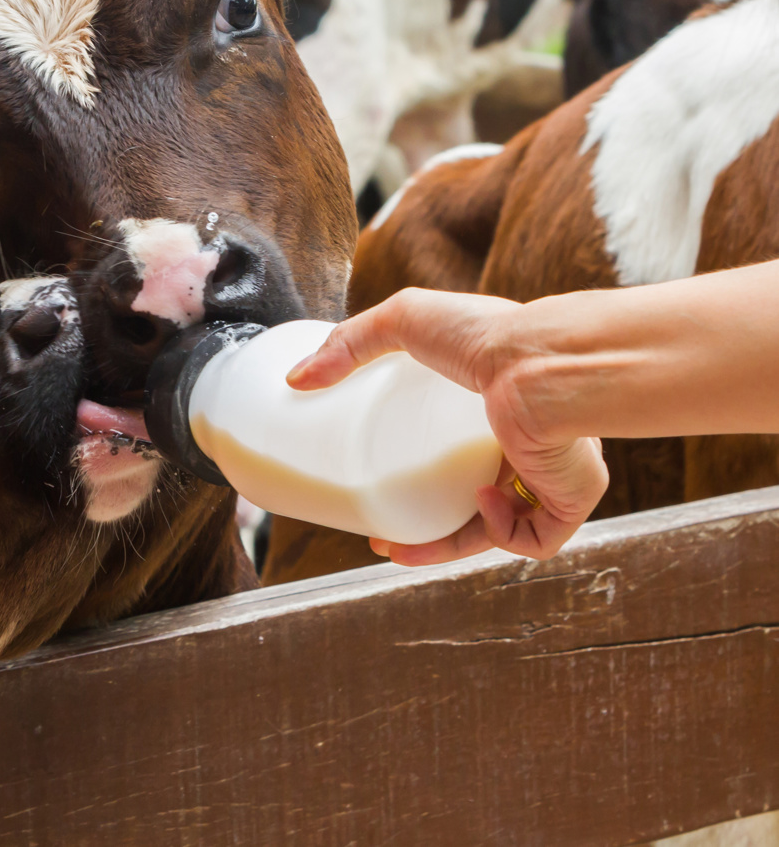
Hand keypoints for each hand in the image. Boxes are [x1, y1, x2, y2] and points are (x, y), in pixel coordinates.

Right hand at [286, 288, 607, 564]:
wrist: (542, 365)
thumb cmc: (486, 334)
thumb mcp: (404, 319)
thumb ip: (348, 341)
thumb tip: (297, 379)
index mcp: (499, 399)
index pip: (457, 447)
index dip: (416, 474)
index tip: (374, 489)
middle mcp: (530, 437)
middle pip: (473, 496)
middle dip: (426, 528)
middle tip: (382, 537)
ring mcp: (552, 471)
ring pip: (502, 529)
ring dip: (451, 546)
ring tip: (400, 550)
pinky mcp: (570, 498)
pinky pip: (535, 538)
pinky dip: (503, 533)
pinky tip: (482, 504)